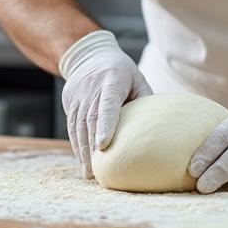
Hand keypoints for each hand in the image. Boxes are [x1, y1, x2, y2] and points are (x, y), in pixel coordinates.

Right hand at [59, 29, 151, 178]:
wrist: (88, 56)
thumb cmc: (122, 71)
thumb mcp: (137, 79)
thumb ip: (145, 101)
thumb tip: (158, 130)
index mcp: (112, 79)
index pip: (107, 104)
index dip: (105, 124)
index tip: (103, 145)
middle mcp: (91, 87)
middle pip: (90, 118)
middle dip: (92, 146)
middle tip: (99, 171)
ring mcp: (78, 94)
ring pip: (78, 124)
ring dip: (82, 150)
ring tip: (90, 172)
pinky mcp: (69, 101)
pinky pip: (71, 125)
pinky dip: (76, 144)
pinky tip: (82, 160)